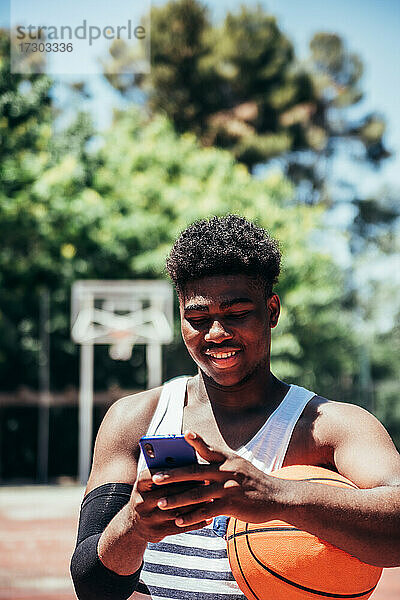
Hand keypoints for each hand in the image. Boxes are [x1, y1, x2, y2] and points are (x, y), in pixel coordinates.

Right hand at [129, 466, 212, 542]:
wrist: (133, 525)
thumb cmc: (149, 496)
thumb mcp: (150, 484)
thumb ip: (165, 473)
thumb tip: (190, 460)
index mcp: (140, 484)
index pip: (158, 474)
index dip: (177, 472)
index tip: (195, 468)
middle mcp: (141, 501)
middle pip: (170, 492)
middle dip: (190, 487)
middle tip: (207, 482)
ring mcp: (148, 518)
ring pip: (177, 511)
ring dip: (196, 505)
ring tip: (211, 499)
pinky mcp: (156, 532)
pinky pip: (180, 528)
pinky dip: (195, 522)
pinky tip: (208, 518)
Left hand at [151, 431, 285, 526]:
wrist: (278, 497)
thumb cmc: (253, 481)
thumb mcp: (239, 465)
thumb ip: (219, 463)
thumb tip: (197, 463)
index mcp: (228, 459)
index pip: (209, 448)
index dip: (196, 441)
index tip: (183, 434)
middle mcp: (227, 471)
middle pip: (195, 472)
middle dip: (173, 475)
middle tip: (155, 478)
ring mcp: (229, 488)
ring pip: (197, 494)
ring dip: (176, 500)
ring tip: (160, 504)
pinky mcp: (231, 505)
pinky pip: (206, 512)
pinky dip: (191, 517)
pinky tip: (178, 522)